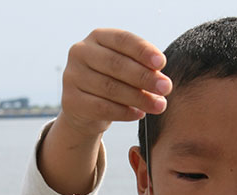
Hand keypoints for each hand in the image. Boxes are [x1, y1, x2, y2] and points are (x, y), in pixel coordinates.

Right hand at [40, 29, 171, 194]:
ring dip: (139, 98)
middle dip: (144, 77)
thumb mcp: (126, 68)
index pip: (122, 39)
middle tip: (166, 88)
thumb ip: (142, 68)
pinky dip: (124, 112)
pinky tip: (139, 114)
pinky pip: (101, 107)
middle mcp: (80, 52)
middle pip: (116, 64)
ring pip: (110, 88)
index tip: (162, 63)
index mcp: (97, 37)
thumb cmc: (113, 81)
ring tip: (159, 105)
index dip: (143, 50)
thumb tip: (161, 80)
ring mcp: (72, 76)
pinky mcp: (70, 100)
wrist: (85, 108)